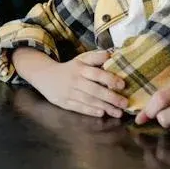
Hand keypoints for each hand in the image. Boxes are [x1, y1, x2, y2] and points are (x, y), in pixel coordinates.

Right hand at [11, 47, 127, 116]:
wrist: (44, 76)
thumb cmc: (69, 68)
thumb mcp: (81, 59)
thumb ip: (96, 57)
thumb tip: (113, 55)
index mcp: (80, 68)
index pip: (96, 74)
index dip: (110, 79)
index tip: (123, 85)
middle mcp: (75, 80)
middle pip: (94, 90)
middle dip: (111, 97)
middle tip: (125, 103)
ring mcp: (69, 92)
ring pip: (88, 100)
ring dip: (104, 107)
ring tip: (118, 112)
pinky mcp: (64, 102)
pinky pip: (79, 108)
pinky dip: (90, 111)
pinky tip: (101, 113)